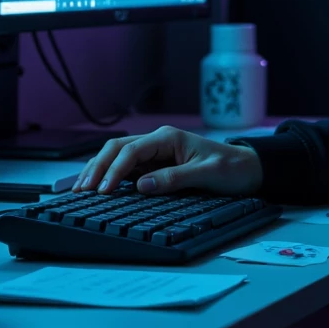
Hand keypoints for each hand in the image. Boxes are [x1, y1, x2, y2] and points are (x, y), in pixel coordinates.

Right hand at [71, 126, 263, 196]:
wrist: (247, 168)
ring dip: (98, 170)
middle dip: (97, 167)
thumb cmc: (231, 168)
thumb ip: (174, 178)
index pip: (131, 151)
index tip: (104, 190)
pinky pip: (126, 168)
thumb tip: (142, 186)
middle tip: (81, 189)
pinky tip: (97, 187)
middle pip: (116, 149)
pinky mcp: (155, 165)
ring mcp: (155, 153)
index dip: (114, 170)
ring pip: (117, 156)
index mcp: (168, 137)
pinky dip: (109, 175)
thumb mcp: (206, 174)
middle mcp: (157, 141)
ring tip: (81, 188)